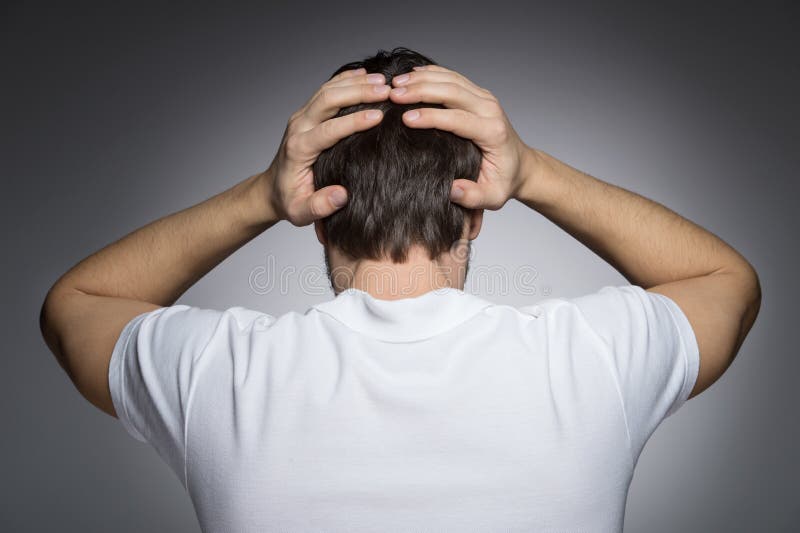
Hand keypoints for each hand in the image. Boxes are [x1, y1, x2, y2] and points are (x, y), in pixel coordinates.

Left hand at [264, 67, 391, 225]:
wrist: (272, 189)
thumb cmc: (290, 201)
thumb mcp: (301, 213)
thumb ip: (319, 206)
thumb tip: (342, 195)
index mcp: (299, 148)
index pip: (329, 129)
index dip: (354, 121)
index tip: (378, 116)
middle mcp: (299, 126)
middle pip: (328, 98)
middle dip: (358, 92)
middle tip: (386, 90)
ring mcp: (302, 116)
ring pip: (328, 89)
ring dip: (356, 82)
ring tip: (383, 81)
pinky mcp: (308, 112)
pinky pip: (327, 89)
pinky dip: (346, 79)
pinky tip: (366, 75)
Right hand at [388, 64, 532, 209]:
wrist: (520, 165)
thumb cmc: (503, 181)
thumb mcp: (492, 197)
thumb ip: (473, 197)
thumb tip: (451, 189)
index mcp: (492, 132)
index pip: (458, 119)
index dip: (431, 117)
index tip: (405, 119)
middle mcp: (490, 110)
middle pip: (453, 91)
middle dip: (421, 91)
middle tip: (394, 94)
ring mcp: (484, 98)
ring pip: (451, 79)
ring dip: (422, 79)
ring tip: (396, 84)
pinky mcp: (478, 94)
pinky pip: (453, 77)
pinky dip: (431, 73)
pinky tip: (411, 75)